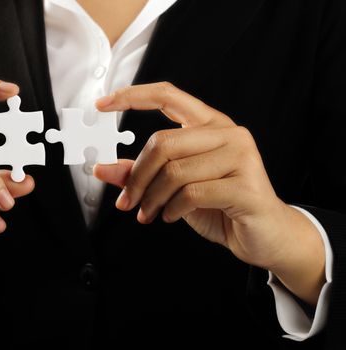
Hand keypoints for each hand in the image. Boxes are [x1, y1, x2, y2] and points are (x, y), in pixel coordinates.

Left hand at [94, 82, 324, 303]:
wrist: (265, 236)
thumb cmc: (220, 205)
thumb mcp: (173, 187)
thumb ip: (141, 173)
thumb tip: (102, 168)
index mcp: (209, 124)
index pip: (168, 95)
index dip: (133, 96)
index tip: (102, 104)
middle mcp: (228, 133)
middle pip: (163, 143)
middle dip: (137, 177)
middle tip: (127, 201)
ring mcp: (240, 156)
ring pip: (174, 171)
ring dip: (152, 198)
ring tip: (148, 213)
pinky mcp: (245, 185)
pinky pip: (192, 193)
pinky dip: (172, 209)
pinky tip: (171, 217)